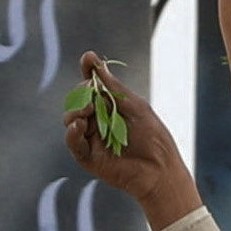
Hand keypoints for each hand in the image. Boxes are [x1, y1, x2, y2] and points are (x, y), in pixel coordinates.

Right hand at [62, 54, 200, 230]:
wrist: (159, 170)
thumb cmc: (153, 137)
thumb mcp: (134, 105)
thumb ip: (112, 86)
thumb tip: (93, 60)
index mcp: (111, 107)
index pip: (93, 87)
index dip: (89, 73)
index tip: (87, 60)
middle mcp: (98, 121)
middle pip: (78, 100)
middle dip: (82, 93)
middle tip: (92, 92)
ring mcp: (91, 138)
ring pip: (71, 118)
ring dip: (76, 110)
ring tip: (88, 111)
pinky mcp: (87, 156)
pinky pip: (72, 141)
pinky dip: (72, 131)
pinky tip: (80, 125)